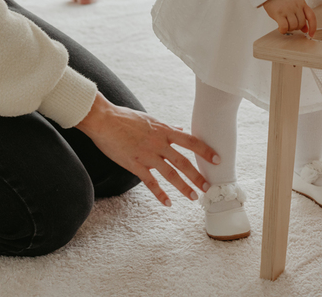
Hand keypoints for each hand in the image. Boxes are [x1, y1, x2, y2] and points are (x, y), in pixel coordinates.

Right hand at [76, 94, 217, 206]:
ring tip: (193, 197)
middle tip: (208, 187)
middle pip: (184, 162)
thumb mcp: (150, 119)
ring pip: (170, 174)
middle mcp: (159, 143)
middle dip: (198, 176)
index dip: (205, 150)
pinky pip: (150, 182)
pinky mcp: (135, 164)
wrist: (104, 120)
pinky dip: (160, 194)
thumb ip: (167, 127)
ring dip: (183, 187)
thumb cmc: (126, 118)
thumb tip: (181, 129)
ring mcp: (147, 155)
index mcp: (164, 130)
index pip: (191, 141)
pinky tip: (167, 203)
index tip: (217, 159)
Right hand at [261, 0, 316, 36]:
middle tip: (291, 25)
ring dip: (290, 29)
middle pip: (301, 23)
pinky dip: (283, 30)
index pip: (311, 16)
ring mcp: (287, 9)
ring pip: (293, 26)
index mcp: (302, 3)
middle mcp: (296, 5)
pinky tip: (281, 28)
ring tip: (285, 25)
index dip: (313, 27)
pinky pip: (284, 27)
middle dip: (297, 27)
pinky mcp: (279, 13)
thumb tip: (306, 29)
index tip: (311, 34)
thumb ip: (301, 16)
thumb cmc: (283, 0)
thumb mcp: (295, 4)